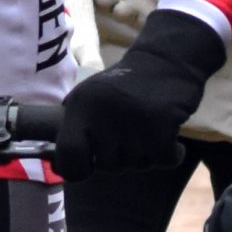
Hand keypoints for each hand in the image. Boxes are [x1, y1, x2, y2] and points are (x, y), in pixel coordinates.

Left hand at [53, 8, 224, 180]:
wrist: (166, 61)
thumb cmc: (124, 86)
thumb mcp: (88, 97)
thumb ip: (75, 127)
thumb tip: (59, 165)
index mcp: (79, 107)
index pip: (68, 153)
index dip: (75, 170)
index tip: (86, 167)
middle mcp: (101, 113)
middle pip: (108, 166)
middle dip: (121, 156)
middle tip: (129, 131)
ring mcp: (131, 120)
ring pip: (137, 165)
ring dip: (146, 153)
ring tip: (146, 126)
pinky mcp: (160, 125)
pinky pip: (164, 160)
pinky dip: (171, 153)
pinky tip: (168, 134)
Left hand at [92, 0, 175, 46]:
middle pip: (102, 0)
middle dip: (112, 2)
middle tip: (126, 1)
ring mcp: (134, 2)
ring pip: (119, 14)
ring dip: (129, 13)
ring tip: (145, 5)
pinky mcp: (148, 16)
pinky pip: (139, 23)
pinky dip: (145, 21)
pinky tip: (156, 12)